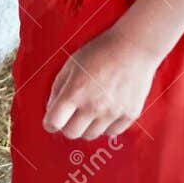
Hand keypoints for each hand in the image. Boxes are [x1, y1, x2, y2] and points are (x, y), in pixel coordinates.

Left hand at [43, 27, 158, 139]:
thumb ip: (58, 88)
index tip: (52, 120)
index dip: (50, 122)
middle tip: (71, 115)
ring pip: (91, 135)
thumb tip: (51, 109)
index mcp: (74, 92)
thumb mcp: (70, 65)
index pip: (53, 122)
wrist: (133, 48)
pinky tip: (106, 111)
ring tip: (90, 109)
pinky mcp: (129, 115)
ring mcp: (112, 113)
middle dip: (67, 125)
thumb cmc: (100, 52)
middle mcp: (93, 106)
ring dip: (86, 126)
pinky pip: (112, 132)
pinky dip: (106, 126)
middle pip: (72, 133)